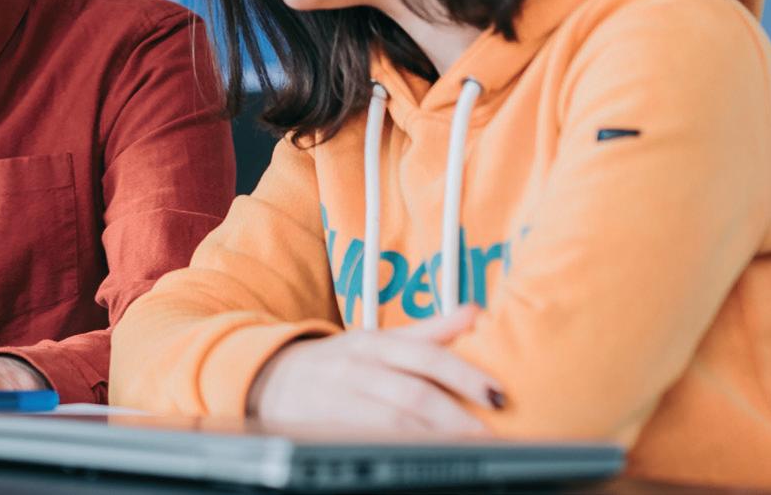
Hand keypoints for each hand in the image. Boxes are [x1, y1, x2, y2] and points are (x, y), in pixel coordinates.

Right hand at [247, 305, 501, 433]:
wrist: (272, 380)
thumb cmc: (336, 362)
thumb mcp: (378, 339)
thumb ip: (428, 330)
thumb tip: (474, 312)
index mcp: (374, 342)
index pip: (426, 355)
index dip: (464, 374)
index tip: (498, 393)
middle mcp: (358, 367)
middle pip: (415, 391)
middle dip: (457, 416)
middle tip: (491, 434)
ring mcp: (343, 399)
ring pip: (395, 420)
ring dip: (435, 437)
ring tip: (468, 450)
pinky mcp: (330, 430)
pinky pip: (371, 440)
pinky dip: (400, 449)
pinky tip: (424, 457)